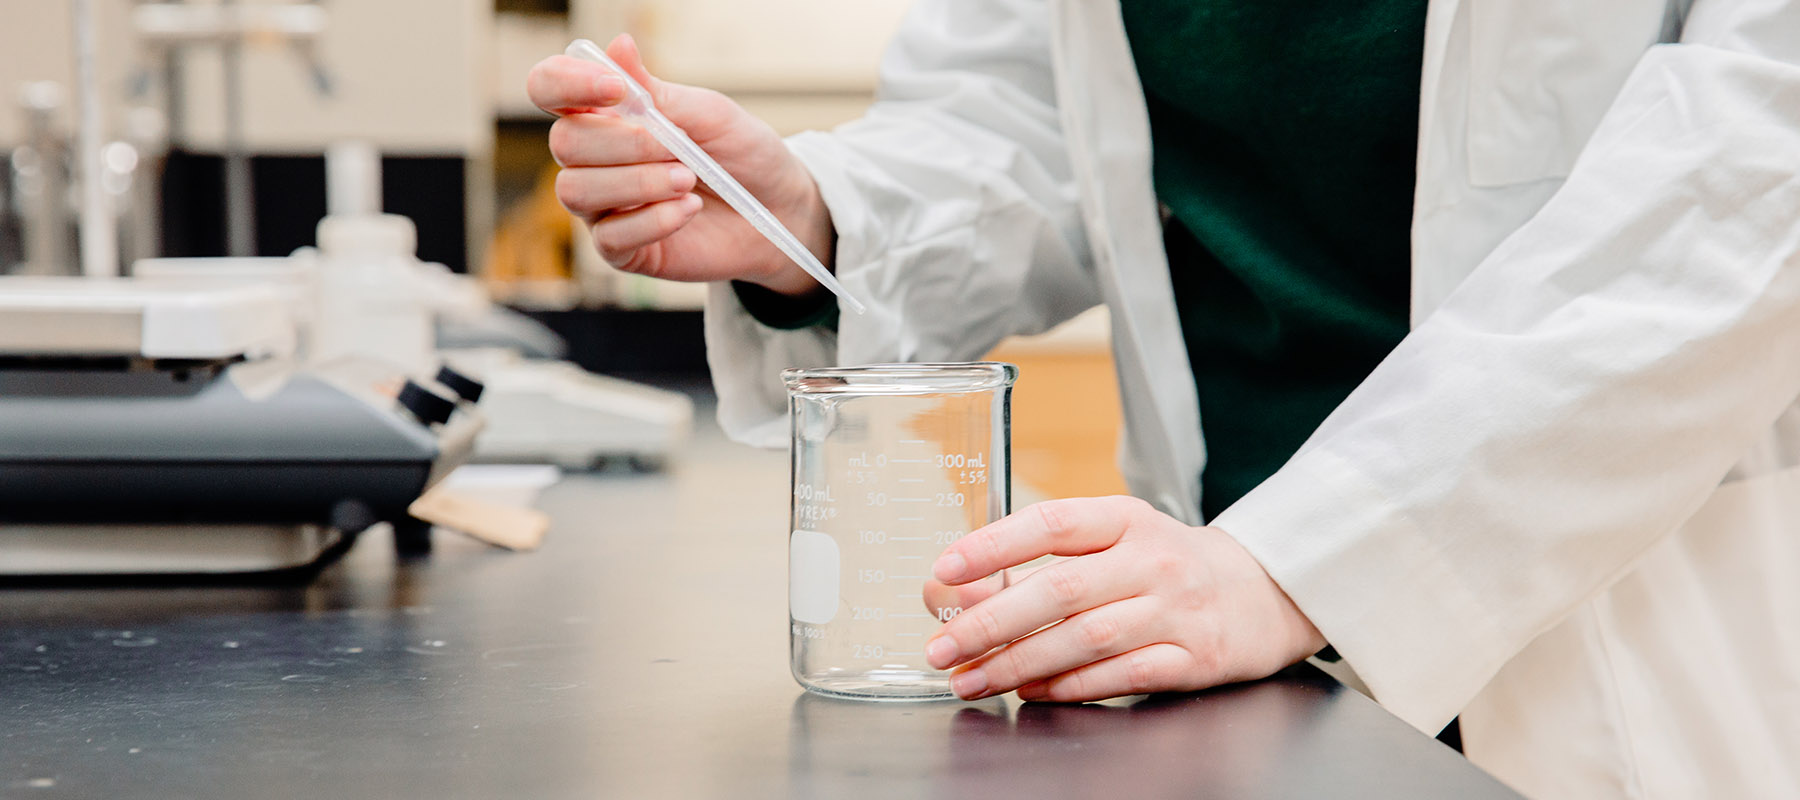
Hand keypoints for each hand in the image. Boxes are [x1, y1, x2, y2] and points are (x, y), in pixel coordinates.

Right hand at [526, 35, 832, 296]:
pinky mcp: (620, 248)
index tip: (617, 89)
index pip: (550, 86)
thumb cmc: (739, 154)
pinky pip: (610, 236)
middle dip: (625, 143)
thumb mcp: (707, 113)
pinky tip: (689, 209)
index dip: (569, 83)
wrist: (777, 209)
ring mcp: (602, 206)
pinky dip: (654, 220)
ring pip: (576, 190)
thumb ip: (657, 90)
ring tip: (688, 181)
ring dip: (638, 182)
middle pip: (564, 143)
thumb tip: (618, 46)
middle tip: (678, 148)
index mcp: (605, 113)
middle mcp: (593, 159)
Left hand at [924, 496, 1324, 701]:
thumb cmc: (1168, 565)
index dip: (994, 545)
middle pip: (1060, 590)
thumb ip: (1045, 559)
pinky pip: (1120, 675)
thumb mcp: (1115, 540)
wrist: (1262, 592)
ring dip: (1018, 663)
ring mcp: (1176, 610)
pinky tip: (1031, 692)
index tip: (945, 569)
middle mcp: (1152, 560)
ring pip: (1085, 639)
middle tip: (943, 646)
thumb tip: (958, 589)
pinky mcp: (1193, 658)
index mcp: (1126, 519)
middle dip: (990, 622)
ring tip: (972, 679)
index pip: (1051, 523)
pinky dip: (1070, 687)